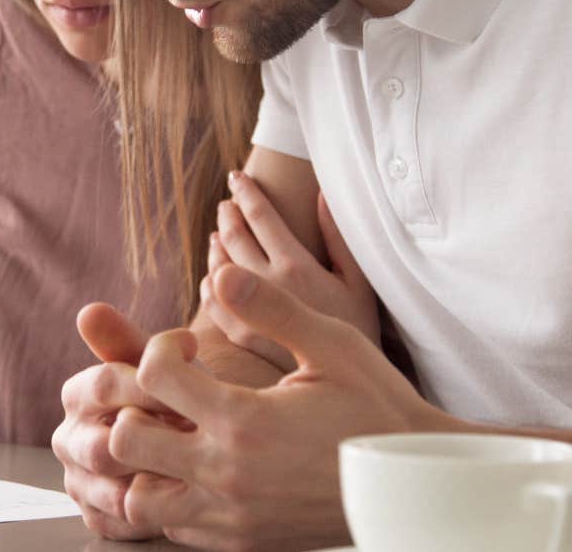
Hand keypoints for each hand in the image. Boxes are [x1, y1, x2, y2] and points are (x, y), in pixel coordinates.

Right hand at [52, 303, 182, 540]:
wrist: (200, 439)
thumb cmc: (181, 395)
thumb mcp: (162, 365)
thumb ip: (128, 341)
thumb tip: (88, 311)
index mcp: (79, 394)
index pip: (103, 384)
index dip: (153, 382)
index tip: (196, 375)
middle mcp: (69, 439)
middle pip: (103, 444)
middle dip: (157, 441)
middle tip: (200, 434)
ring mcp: (80, 481)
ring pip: (111, 489)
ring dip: (158, 479)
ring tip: (198, 467)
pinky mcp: (97, 517)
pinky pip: (119, 522)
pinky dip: (154, 512)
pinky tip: (187, 496)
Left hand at [114, 265, 457, 550]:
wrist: (415, 482)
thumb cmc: (374, 404)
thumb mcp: (332, 344)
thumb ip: (271, 309)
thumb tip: (221, 272)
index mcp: (245, 420)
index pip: (153, 376)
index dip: (160, 348)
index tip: (187, 348)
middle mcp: (227, 474)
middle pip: (125, 441)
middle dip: (132, 406)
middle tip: (165, 392)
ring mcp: (231, 517)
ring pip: (137, 498)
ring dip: (143, 462)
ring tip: (175, 432)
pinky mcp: (241, 542)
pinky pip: (172, 528)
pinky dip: (170, 496)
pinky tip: (198, 465)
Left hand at [204, 171, 381, 370]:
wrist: (351, 394)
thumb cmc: (363, 333)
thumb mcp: (358, 283)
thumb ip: (338, 238)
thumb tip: (321, 195)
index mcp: (296, 268)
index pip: (260, 217)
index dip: (246, 193)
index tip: (237, 177)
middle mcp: (267, 289)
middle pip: (233, 238)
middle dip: (228, 214)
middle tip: (226, 204)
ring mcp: (248, 316)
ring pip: (217, 268)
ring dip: (216, 245)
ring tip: (219, 232)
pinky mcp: (241, 340)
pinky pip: (211, 304)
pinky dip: (208, 283)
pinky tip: (213, 277)